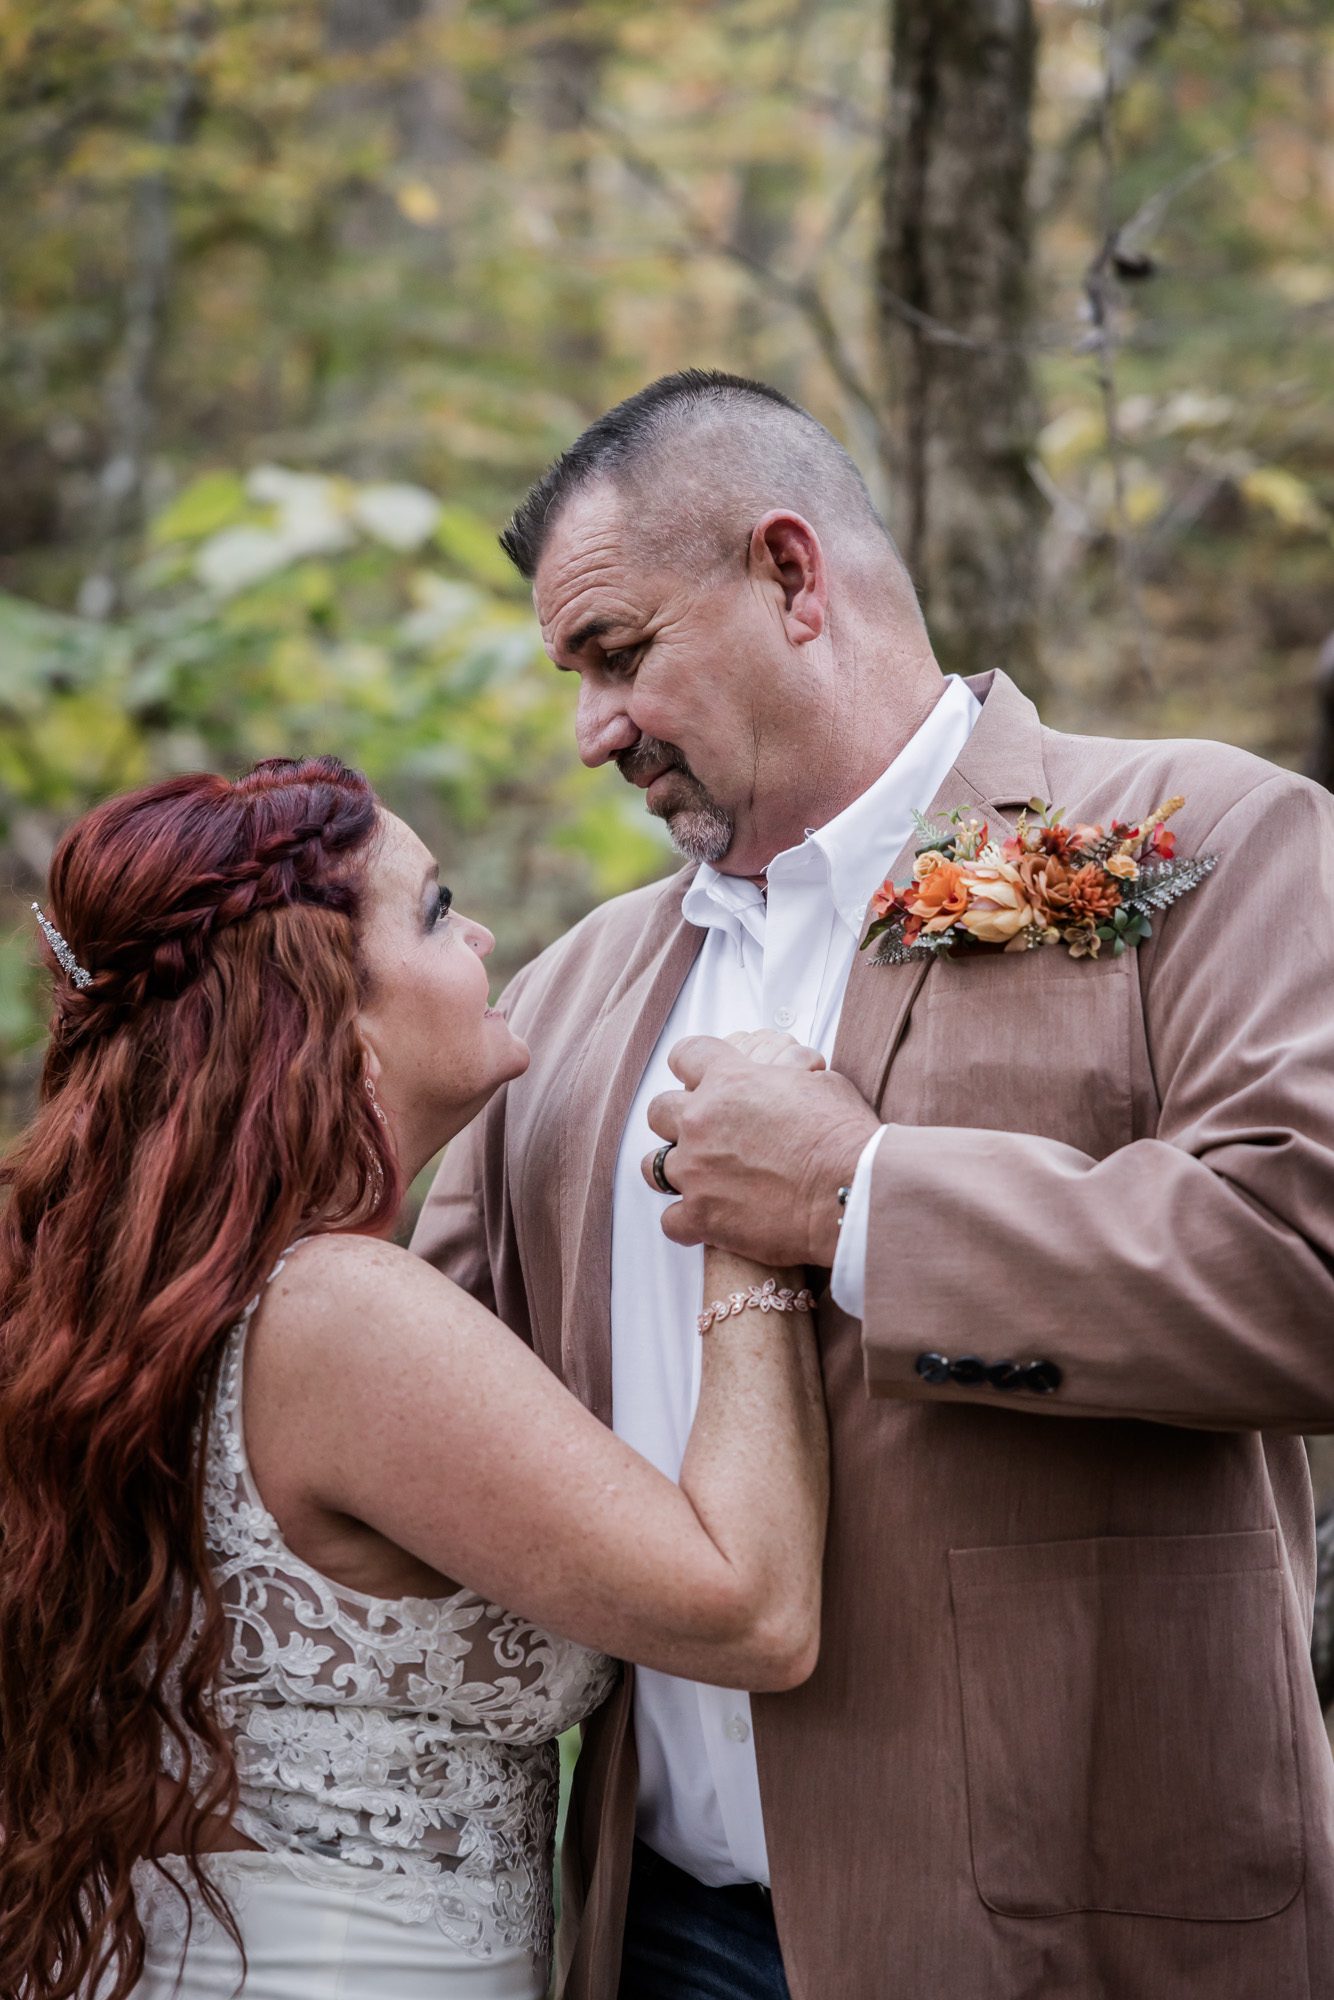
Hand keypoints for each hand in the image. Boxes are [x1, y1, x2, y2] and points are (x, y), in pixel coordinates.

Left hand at [640, 1033, 880, 1266]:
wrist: (851, 1191)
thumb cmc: (845, 1137)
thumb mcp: (822, 1085)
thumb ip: (791, 1080)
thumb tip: (796, 1080)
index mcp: (730, 1079)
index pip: (687, 1055)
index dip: (692, 1066)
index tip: (698, 1078)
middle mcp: (701, 1120)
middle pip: (659, 1111)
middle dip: (677, 1122)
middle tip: (703, 1135)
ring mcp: (695, 1170)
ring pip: (652, 1167)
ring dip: (676, 1171)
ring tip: (701, 1181)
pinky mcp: (701, 1216)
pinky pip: (671, 1222)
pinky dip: (687, 1223)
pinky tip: (709, 1223)